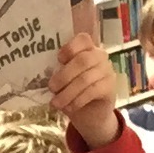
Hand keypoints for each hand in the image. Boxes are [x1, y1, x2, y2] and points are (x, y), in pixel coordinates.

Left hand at [48, 33, 118, 147]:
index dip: (70, 47)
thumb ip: (59, 70)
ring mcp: (107, 71)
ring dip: (68, 92)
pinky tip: (69, 108)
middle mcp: (99, 56)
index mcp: (87, 49)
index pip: (83, 39)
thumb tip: (43, 75)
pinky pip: (93, 91)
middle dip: (64, 75)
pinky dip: (78, 100)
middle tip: (51, 88)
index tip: (59, 59)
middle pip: (83, 60)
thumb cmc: (73, 90)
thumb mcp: (64, 78)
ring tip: (56, 103)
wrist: (90, 112)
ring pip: (86, 79)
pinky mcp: (110, 87)